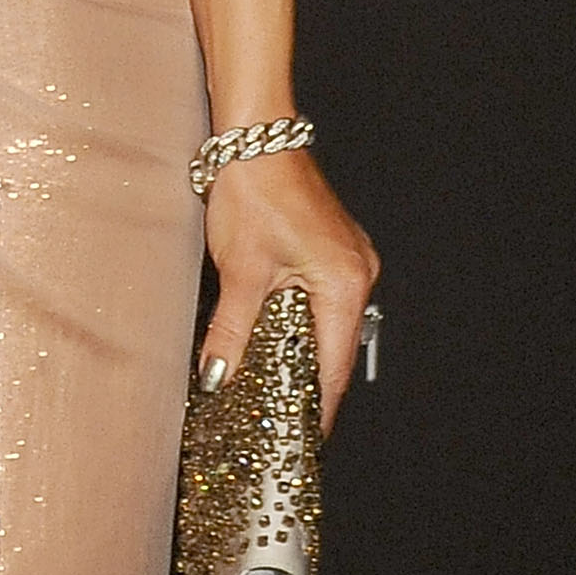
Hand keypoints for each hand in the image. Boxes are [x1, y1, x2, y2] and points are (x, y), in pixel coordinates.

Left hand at [197, 152, 378, 435]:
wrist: (253, 132)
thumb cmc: (252, 190)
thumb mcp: (239, 270)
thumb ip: (232, 331)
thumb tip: (218, 377)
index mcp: (345, 284)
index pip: (333, 368)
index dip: (315, 409)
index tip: (299, 442)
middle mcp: (357, 272)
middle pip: (332, 348)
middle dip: (305, 383)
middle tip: (278, 419)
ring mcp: (347, 258)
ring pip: (325, 323)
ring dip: (299, 351)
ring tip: (270, 386)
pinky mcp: (329, 246)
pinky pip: (319, 299)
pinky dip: (298, 321)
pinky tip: (272, 336)